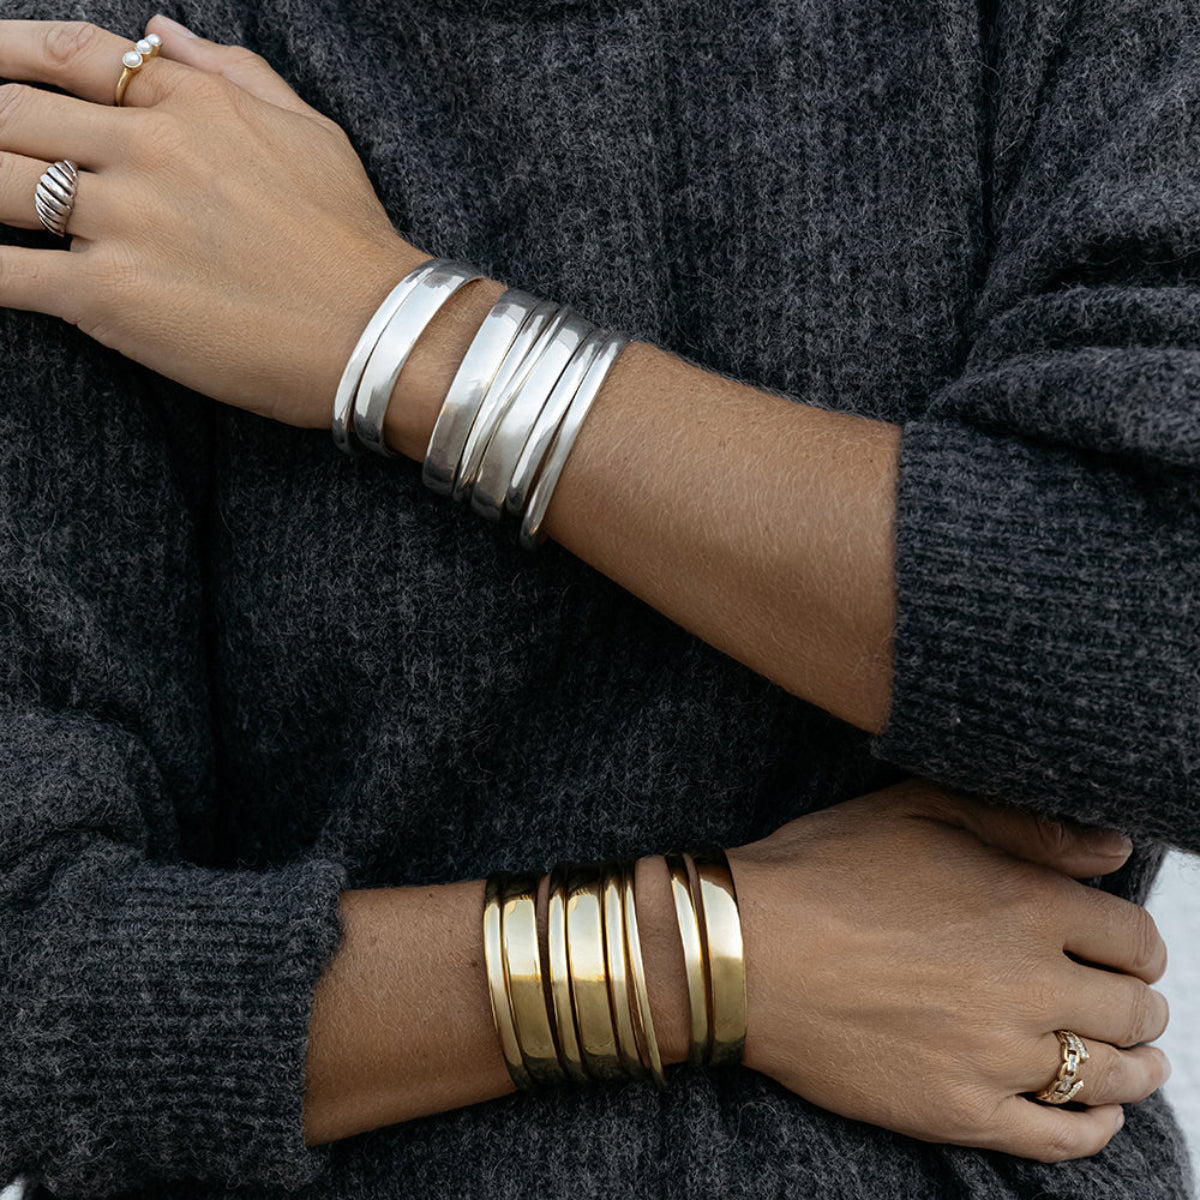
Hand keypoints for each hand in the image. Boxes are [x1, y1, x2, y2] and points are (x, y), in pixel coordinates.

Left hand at [0, 17, 425, 427]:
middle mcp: (148, 150)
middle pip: (12, 114)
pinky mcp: (111, 296)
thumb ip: (233, 72)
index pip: (71, 54)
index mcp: (193, 104)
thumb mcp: (310, 131)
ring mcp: (125, 221)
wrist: (376, 331)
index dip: (3, 51)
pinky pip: (6, 274)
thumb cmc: (351, 238)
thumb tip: (161, 30)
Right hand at [726, 779, 1169, 1161]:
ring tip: (1137, 1062)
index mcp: (1025, 906)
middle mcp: (1027, 985)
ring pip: (1107, 1077)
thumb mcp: (916, 811)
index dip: (1138, 945)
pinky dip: (1093, 1130)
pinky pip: (1057, 1139)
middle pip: (1130, 1010)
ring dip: (1136, 1069)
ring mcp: (995, 1056)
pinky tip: (1097, 1117)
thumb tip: (1113, 850)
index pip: (1132, 938)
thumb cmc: (823, 869)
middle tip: (1131, 1003)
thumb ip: (1021, 825)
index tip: (1126, 951)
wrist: (744, 951)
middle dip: (1139, 1004)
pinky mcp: (959, 1110)